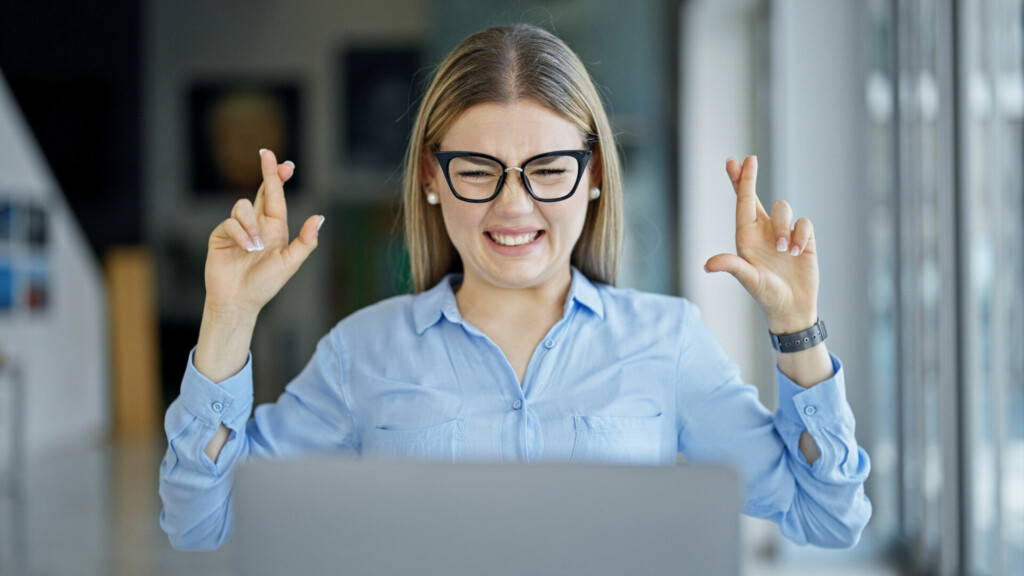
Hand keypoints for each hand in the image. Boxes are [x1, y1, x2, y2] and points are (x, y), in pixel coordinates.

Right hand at [204, 149, 323, 315]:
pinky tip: (244, 249)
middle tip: (267, 154)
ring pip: (244, 206)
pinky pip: (230, 222)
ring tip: (256, 247)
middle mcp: (257, 225)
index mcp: (275, 229)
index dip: (279, 178)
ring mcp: (238, 228)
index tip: (285, 162)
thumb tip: (319, 217)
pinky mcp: (221, 234)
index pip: (277, 198)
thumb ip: (305, 242)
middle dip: (267, 173)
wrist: (238, 301)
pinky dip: (240, 234)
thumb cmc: (265, 285)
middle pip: (262, 191)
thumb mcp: (290, 264)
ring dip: (252, 225)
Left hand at [703, 156, 818, 333]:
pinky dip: (801, 236)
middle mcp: (763, 231)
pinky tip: (797, 253)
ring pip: (784, 209)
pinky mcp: (803, 239)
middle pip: (757, 197)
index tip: (735, 161)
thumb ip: (731, 267)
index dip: (739, 182)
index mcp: (746, 237)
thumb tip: (708, 265)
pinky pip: (804, 224)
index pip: (741, 204)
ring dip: (783, 228)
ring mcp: (783, 233)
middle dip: (750, 178)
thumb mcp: (748, 280)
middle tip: (749, 159)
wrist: (792, 308)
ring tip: (783, 251)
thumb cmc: (766, 295)